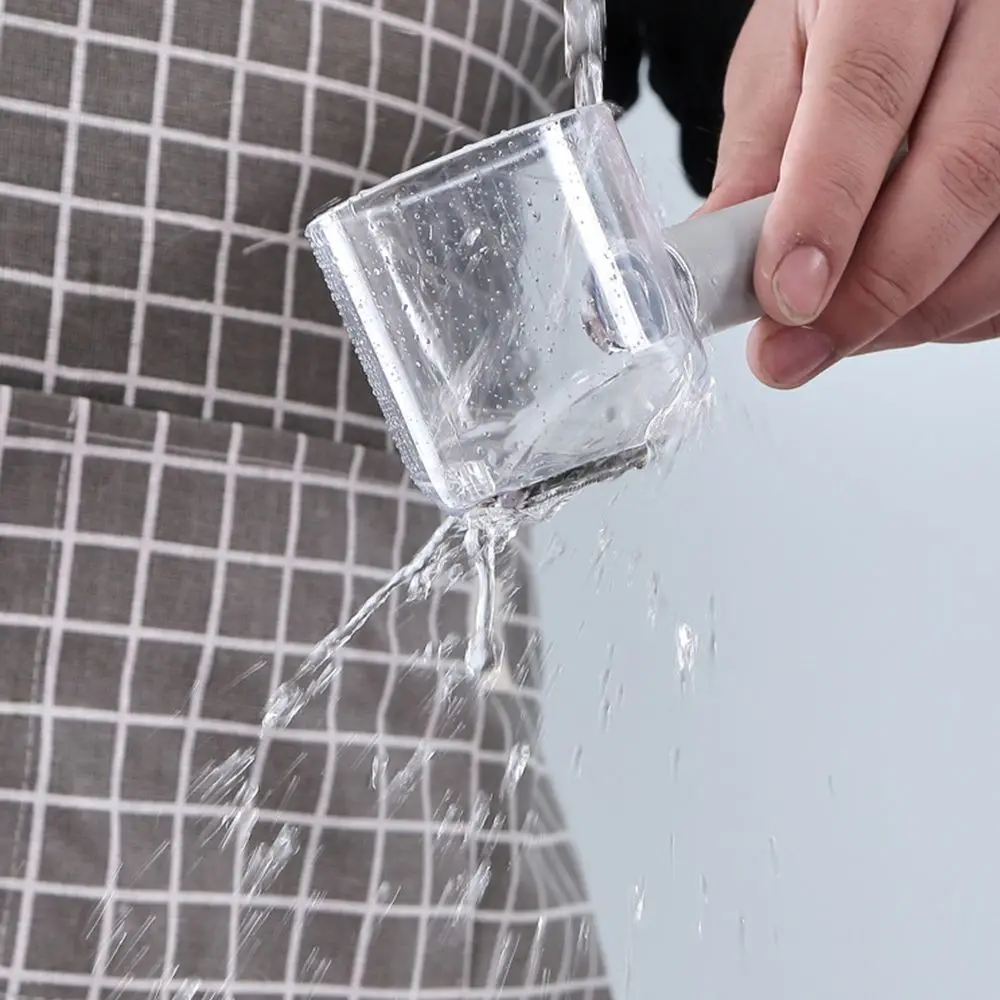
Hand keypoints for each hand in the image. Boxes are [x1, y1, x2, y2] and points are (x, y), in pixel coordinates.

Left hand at [704, 0, 999, 387]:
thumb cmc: (845, 12)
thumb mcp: (781, 61)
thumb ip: (759, 158)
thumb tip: (722, 262)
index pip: (868, 92)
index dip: (826, 208)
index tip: (788, 299)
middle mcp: (998, 15)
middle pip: (963, 169)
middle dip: (872, 291)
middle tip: (795, 354)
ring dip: (920, 313)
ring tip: (840, 337)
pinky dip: (967, 308)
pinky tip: (910, 312)